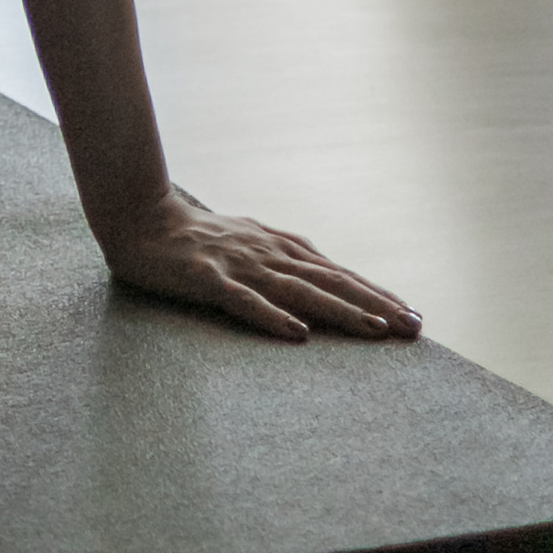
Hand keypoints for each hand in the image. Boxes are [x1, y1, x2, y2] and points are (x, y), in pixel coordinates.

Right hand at [98, 189, 419, 341]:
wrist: (138, 217)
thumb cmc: (195, 237)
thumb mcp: (249, 244)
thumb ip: (284, 260)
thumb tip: (326, 282)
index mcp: (278, 246)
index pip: (337, 272)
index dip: (376, 292)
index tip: (413, 315)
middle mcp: (266, 252)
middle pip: (329, 280)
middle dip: (375, 303)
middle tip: (414, 327)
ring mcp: (238, 263)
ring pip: (298, 290)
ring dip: (340, 309)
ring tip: (375, 330)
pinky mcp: (207, 277)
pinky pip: (243, 301)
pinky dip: (272, 316)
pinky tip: (297, 334)